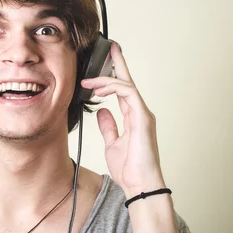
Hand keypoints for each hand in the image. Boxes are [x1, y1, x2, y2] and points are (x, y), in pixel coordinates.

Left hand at [81, 42, 165, 197]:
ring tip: (89, 80)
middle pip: (127, 81)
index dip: (115, 74)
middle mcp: (139, 112)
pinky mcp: (143, 117)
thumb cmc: (130, 168)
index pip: (123, 90)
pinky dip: (113, 88)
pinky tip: (100, 89)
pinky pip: (128, 94)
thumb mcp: (113, 143)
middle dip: (118, 63)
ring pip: (126, 85)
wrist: (140, 185)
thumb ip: (109, 126)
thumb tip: (102, 110)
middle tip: (110, 47)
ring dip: (106, 79)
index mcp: (133, 116)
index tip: (106, 61)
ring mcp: (143, 113)